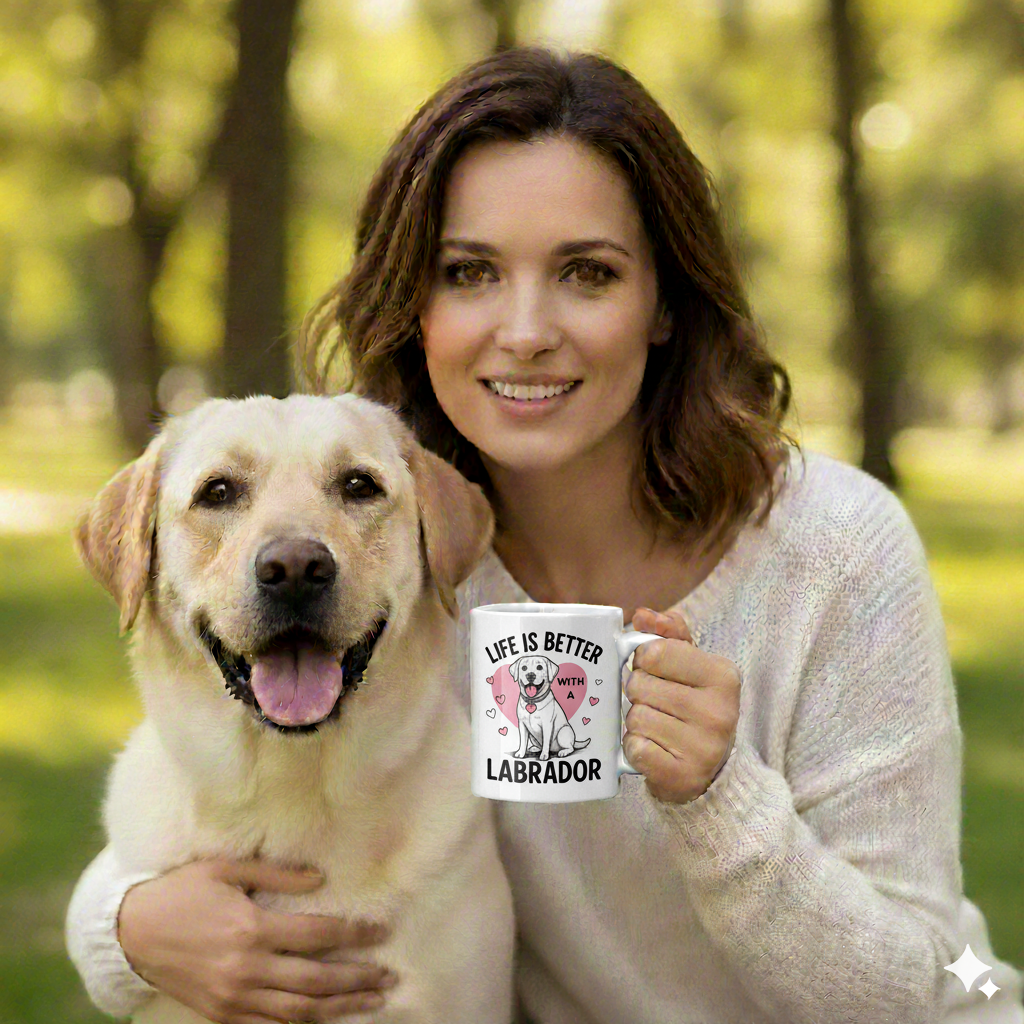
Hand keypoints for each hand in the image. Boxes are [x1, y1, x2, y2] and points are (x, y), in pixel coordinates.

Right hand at [118, 858, 396, 1023]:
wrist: (129, 932)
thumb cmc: (180, 891)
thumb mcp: (226, 868)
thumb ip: (276, 873)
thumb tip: (321, 879)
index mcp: (251, 927)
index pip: (318, 935)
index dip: (355, 934)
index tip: (382, 932)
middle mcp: (246, 968)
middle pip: (316, 981)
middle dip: (358, 979)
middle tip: (389, 976)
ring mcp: (234, 998)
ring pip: (299, 1012)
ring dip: (340, 1008)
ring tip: (372, 1000)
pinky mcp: (221, 1015)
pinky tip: (327, 1020)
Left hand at [625, 607, 738, 803]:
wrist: (713, 771)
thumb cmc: (695, 706)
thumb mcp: (692, 665)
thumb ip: (669, 633)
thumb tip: (643, 615)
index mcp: (723, 675)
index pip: (654, 652)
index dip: (644, 660)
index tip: (655, 671)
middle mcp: (719, 711)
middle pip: (639, 685)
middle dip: (639, 692)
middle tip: (657, 703)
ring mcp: (704, 747)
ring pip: (635, 717)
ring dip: (636, 721)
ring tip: (658, 726)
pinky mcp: (683, 776)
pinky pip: (634, 748)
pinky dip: (636, 747)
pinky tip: (654, 748)